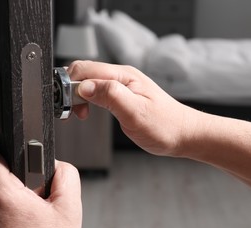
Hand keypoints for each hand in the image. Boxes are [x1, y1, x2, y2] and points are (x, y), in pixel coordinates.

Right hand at [69, 60, 198, 155]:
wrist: (183, 135)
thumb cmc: (165, 126)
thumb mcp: (136, 113)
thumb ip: (110, 96)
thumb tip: (84, 86)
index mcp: (123, 76)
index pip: (85, 69)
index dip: (70, 85)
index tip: (66, 105)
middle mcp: (121, 76)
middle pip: (84, 72)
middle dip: (70, 89)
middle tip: (69, 111)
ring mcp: (121, 84)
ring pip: (88, 81)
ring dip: (76, 95)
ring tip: (78, 114)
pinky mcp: (121, 94)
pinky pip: (96, 90)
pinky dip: (85, 100)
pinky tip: (87, 112)